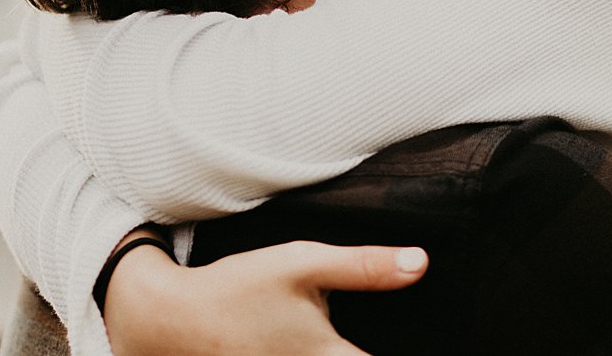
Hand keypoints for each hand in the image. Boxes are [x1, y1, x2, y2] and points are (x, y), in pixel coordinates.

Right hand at [104, 240, 428, 354]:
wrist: (168, 321)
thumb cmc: (239, 289)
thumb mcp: (302, 264)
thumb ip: (364, 267)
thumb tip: (421, 263)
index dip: (417, 351)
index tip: (443, 339)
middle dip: (370, 347)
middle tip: (377, 330)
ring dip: (342, 353)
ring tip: (340, 336)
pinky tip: (316, 343)